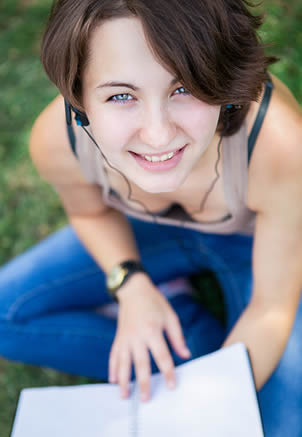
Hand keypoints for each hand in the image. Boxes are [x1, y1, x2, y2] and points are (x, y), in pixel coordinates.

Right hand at [108, 273, 190, 401]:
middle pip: (140, 363)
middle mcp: (137, 336)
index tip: (171, 385)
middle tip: (145, 399)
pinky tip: (112, 380)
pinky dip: (112, 368)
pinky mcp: (118, 337)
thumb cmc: (155, 303)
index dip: (167, 372)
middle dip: (143, 382)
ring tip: (125, 396)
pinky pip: (113, 355)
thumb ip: (177, 337)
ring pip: (123, 362)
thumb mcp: (170, 316)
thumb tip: (185, 355)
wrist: (134, 290)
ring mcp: (125, 338)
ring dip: (123, 380)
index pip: (162, 356)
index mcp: (153, 330)